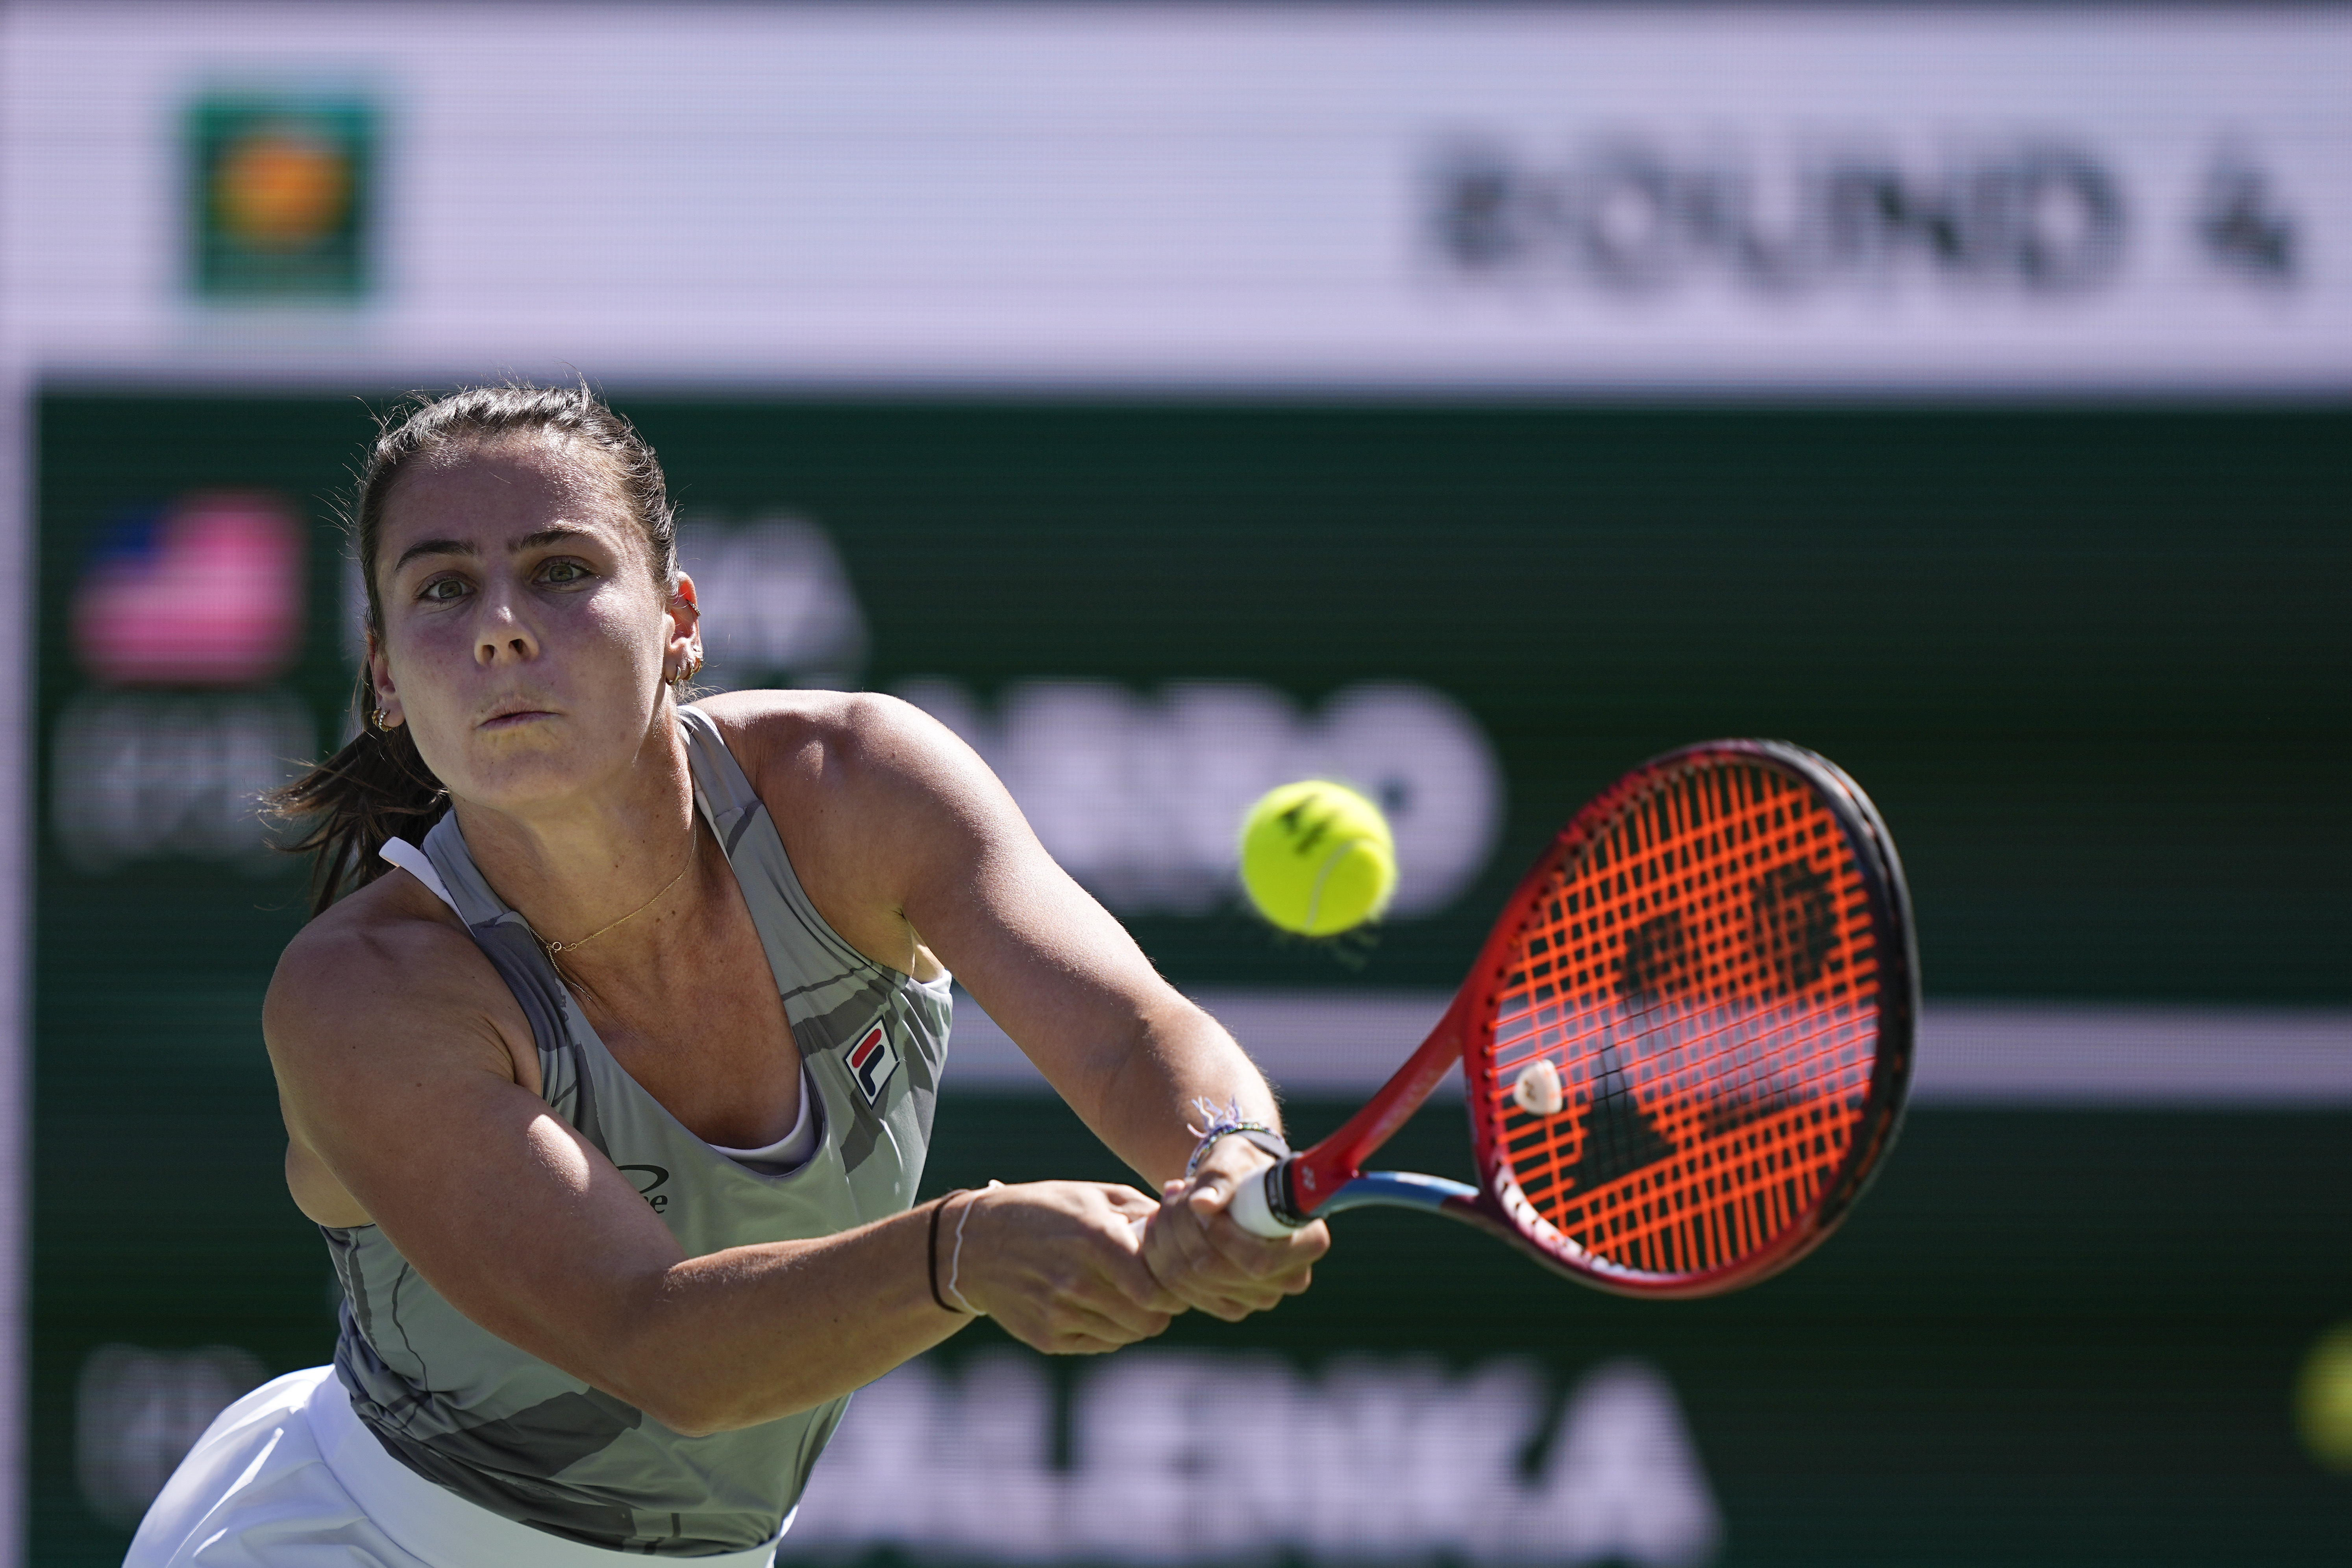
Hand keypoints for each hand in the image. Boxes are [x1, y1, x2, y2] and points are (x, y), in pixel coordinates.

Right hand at [945, 1181, 1183, 1353]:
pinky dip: (1109, 1330)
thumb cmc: (1045, 1211)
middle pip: (1148, 1319)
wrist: (975, 1243)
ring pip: (1126, 1335)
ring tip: (1129, 1299)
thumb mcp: (1092, 1195)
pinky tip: (1099, 1307)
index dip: (1176, 1288)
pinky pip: (1099, 1344)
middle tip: (1159, 1294)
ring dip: (1136, 1321)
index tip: (1176, 1279)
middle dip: (1162, 1309)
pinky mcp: (1046, 1338)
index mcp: (1095, 1239)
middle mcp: (1077, 1281)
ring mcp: (1059, 1313)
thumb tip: (1186, 1224)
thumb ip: (1143, 1211)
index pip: (1158, 1287)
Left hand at [1138, 1137, 1328, 1321]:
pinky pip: (1186, 1294)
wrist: (1237, 1187)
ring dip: (1169, 1241)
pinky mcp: (1231, 1306)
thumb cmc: (1244, 1168)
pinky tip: (1161, 1229)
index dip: (1221, 1237)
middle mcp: (1291, 1279)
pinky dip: (1165, 1261)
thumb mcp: (1235, 1160)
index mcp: (1309, 1242)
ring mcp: (1261, 1298)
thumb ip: (1221, 1179)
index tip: (1197, 1205)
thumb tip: (1201, 1203)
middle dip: (1185, 1231)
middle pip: (1221, 1273)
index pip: (1259, 1259)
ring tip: (1166, 1202)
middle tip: (1172, 1191)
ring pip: (1196, 1284)